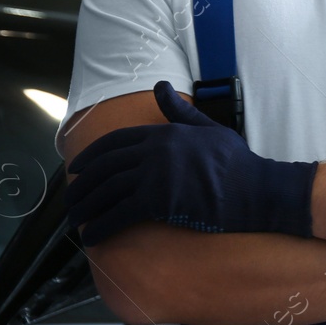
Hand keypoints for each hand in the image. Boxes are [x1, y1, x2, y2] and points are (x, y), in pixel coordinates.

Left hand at [63, 80, 317, 247]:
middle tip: (70, 201)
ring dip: (86, 208)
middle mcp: (153, 150)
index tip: (78, 169)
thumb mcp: (209, 129)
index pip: (115, 142)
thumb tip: (161, 86)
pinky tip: (93, 237)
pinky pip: (118, 215)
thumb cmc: (237, 162)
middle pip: (104, 167)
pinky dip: (101, 227)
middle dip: (82, 186)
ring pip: (106, 191)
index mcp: (163, 132)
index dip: (92, 156)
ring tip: (75, 221)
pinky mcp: (157, 201)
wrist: (255, 189)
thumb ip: (180, 112)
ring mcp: (154, 175)